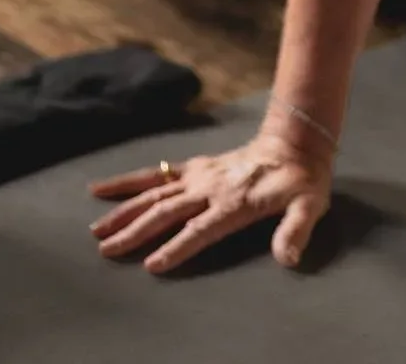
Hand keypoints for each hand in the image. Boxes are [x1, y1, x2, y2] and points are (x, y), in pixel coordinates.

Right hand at [89, 132, 331, 274]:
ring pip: (154, 193)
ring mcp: (198, 176)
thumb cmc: (302, 180)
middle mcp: (209, 188)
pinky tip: (104, 189)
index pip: (200, 230)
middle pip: (166, 212)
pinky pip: (156, 174)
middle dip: (135, 231)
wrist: (294, 141)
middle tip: (106, 249)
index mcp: (234, 202)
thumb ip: (296, 230)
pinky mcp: (193, 167)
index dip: (177, 247)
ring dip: (124, 210)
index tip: (151, 265)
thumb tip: (287, 259)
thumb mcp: (309, 206)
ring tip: (97, 228)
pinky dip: (129, 181)